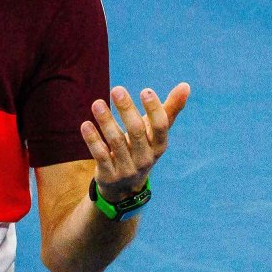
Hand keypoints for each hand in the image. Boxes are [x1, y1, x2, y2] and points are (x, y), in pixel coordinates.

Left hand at [79, 83, 190, 201]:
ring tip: (97, 103)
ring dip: (106, 121)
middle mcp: (145, 158)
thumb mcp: (155, 133)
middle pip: (137, 131)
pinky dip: (93, 139)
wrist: (125, 187)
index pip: (161, 127)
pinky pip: (101, 155)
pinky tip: (86, 124)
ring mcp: (127, 168)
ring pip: (116, 142)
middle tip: (117, 90)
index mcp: (159, 146)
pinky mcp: (108, 174)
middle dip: (126, 110)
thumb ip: (169, 110)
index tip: (145, 90)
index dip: (154, 109)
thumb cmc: (142, 148)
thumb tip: (186, 85)